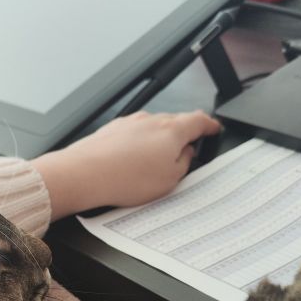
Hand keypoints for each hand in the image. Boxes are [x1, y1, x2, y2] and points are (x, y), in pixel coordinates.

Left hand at [32, 110, 221, 220]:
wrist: (85, 174)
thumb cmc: (126, 178)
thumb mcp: (170, 180)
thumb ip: (184, 163)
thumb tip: (188, 154)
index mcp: (172, 130)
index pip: (199, 121)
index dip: (210, 125)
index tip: (214, 128)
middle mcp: (152, 120)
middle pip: (176, 122)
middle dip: (184, 134)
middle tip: (188, 149)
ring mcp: (130, 122)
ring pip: (154, 128)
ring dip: (159, 141)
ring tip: (156, 165)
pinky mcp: (113, 129)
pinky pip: (134, 135)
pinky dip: (139, 145)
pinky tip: (134, 163)